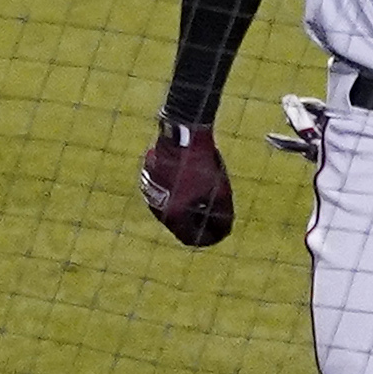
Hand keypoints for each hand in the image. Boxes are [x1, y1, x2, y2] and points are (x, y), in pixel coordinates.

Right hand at [142, 120, 232, 247]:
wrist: (181, 134)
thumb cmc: (202, 164)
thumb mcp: (221, 192)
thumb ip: (223, 216)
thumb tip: (224, 230)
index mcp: (173, 216)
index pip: (192, 239)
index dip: (210, 238)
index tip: (221, 232)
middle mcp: (157, 209)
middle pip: (181, 225)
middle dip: (199, 222)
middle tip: (215, 214)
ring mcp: (150, 194)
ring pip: (173, 209)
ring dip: (188, 207)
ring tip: (205, 195)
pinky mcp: (148, 180)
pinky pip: (166, 194)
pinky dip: (179, 193)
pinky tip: (192, 180)